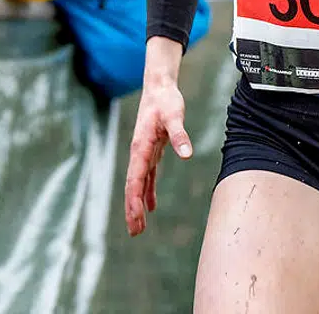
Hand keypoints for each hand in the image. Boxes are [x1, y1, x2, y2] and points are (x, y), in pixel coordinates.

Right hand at [125, 37, 190, 235]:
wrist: (159, 85)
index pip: (135, 178)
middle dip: (131, 209)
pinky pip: (147, 176)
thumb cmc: (166, 99)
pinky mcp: (151, 150)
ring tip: (139, 227)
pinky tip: (151, 207)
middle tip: (134, 232)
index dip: (134, 199)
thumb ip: (180, 134)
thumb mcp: (174, 115)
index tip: (136, 218)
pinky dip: (147, 192)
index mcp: (140, 146)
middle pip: (132, 185)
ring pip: (137, 183)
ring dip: (137, 205)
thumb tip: (186, 155)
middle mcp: (138, 152)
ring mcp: (143, 152)